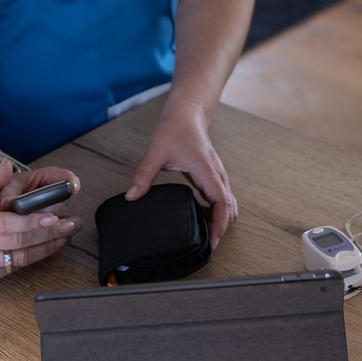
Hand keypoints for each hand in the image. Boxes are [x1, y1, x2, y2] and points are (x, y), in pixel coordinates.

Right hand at [0, 164, 76, 286]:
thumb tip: (6, 167)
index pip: (11, 225)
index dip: (36, 223)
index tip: (55, 217)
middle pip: (23, 243)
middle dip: (52, 234)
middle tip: (72, 225)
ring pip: (22, 259)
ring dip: (47, 248)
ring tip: (65, 237)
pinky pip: (10, 268)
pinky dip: (28, 258)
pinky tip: (43, 249)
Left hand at [126, 106, 236, 245]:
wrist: (186, 113)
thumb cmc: (175, 129)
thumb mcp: (156, 152)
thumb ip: (144, 175)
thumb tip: (132, 196)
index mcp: (207, 171)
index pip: (222, 203)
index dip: (219, 225)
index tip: (212, 242)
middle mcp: (217, 175)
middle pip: (230, 208)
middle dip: (222, 228)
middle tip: (207, 247)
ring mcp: (217, 175)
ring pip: (228, 203)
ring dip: (221, 220)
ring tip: (206, 238)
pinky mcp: (212, 176)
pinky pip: (221, 198)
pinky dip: (218, 212)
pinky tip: (203, 219)